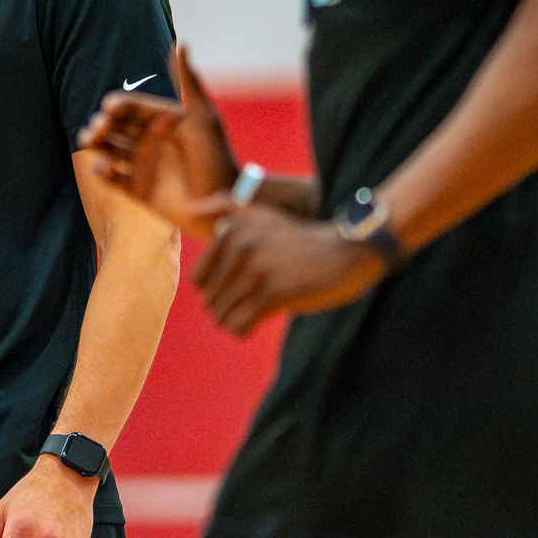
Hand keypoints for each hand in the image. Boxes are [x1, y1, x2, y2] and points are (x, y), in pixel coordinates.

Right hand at [79, 43, 238, 236]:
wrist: (224, 204)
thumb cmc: (218, 158)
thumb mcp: (203, 118)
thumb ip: (188, 82)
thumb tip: (180, 42)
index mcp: (164, 121)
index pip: (134, 108)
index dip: (119, 106)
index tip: (110, 108)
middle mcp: (151, 141)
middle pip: (117, 127)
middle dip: (103, 125)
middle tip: (98, 129)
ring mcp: (144, 166)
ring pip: (110, 150)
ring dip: (97, 144)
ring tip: (91, 143)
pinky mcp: (139, 191)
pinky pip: (113, 179)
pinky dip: (103, 172)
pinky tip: (102, 168)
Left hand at [193, 205, 385, 335]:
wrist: (346, 251)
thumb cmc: (301, 240)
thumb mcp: (262, 214)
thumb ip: (227, 207)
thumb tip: (190, 208)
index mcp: (232, 230)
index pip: (198, 279)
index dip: (216, 291)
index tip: (238, 291)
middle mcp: (240, 245)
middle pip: (210, 300)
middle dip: (226, 310)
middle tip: (250, 307)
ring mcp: (257, 269)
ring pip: (221, 315)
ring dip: (235, 322)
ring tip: (253, 316)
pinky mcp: (274, 292)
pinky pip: (239, 325)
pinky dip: (243, 331)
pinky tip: (255, 325)